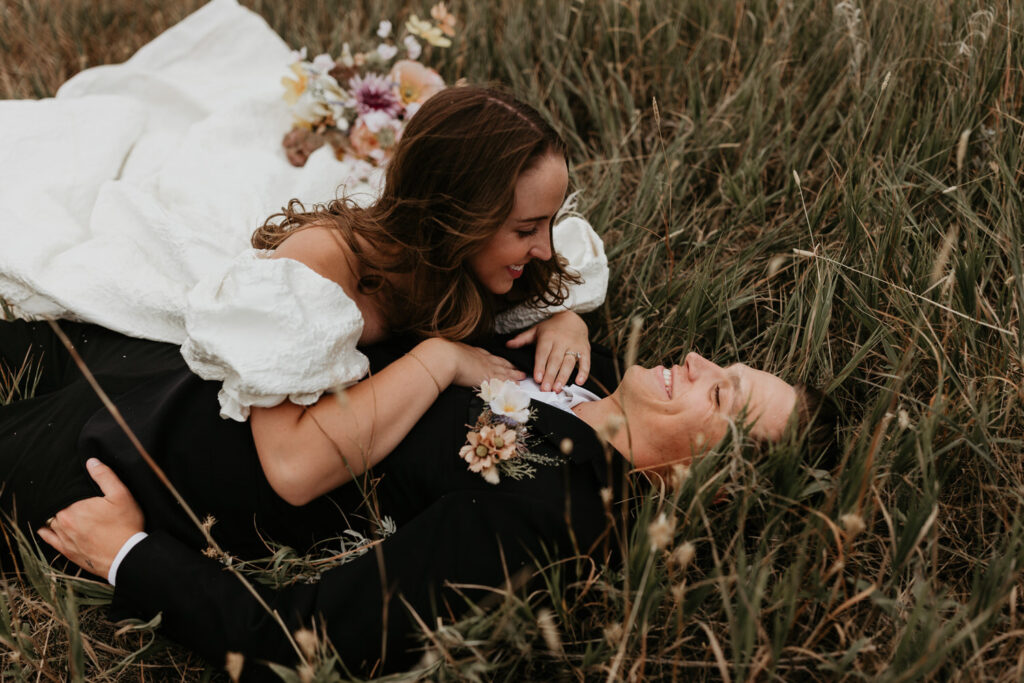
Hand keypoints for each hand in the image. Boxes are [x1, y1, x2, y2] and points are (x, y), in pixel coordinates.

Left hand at [38, 458, 144, 579]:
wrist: (126, 556)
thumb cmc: (126, 525)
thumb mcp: (121, 495)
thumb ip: (105, 476)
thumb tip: (91, 462)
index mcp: (73, 507)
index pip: (61, 493)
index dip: (66, 489)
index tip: (73, 487)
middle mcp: (63, 522)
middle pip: (55, 506)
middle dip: (61, 501)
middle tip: (72, 497)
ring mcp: (64, 538)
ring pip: (50, 521)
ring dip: (53, 515)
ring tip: (61, 509)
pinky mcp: (67, 551)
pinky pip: (48, 539)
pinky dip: (45, 532)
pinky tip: (45, 527)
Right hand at [436, 339, 525, 387]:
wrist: (446, 357)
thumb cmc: (444, 354)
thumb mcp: (451, 350)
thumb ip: (453, 352)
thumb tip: (447, 352)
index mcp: (475, 352)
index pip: (490, 356)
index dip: (498, 360)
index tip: (504, 362)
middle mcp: (483, 359)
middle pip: (501, 363)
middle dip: (511, 367)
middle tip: (519, 369)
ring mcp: (487, 368)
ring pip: (505, 372)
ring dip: (514, 375)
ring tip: (522, 378)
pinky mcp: (488, 378)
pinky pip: (503, 382)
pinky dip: (510, 385)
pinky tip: (516, 387)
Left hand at [506, 310, 589, 392]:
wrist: (572, 318)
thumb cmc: (552, 328)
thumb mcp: (536, 330)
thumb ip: (522, 339)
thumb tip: (508, 345)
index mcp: (548, 336)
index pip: (543, 353)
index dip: (540, 366)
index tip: (537, 378)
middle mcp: (562, 341)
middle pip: (555, 360)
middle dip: (550, 375)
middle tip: (546, 389)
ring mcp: (575, 345)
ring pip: (569, 363)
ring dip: (563, 376)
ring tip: (557, 388)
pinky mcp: (585, 349)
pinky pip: (585, 362)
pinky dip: (583, 372)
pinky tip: (579, 382)